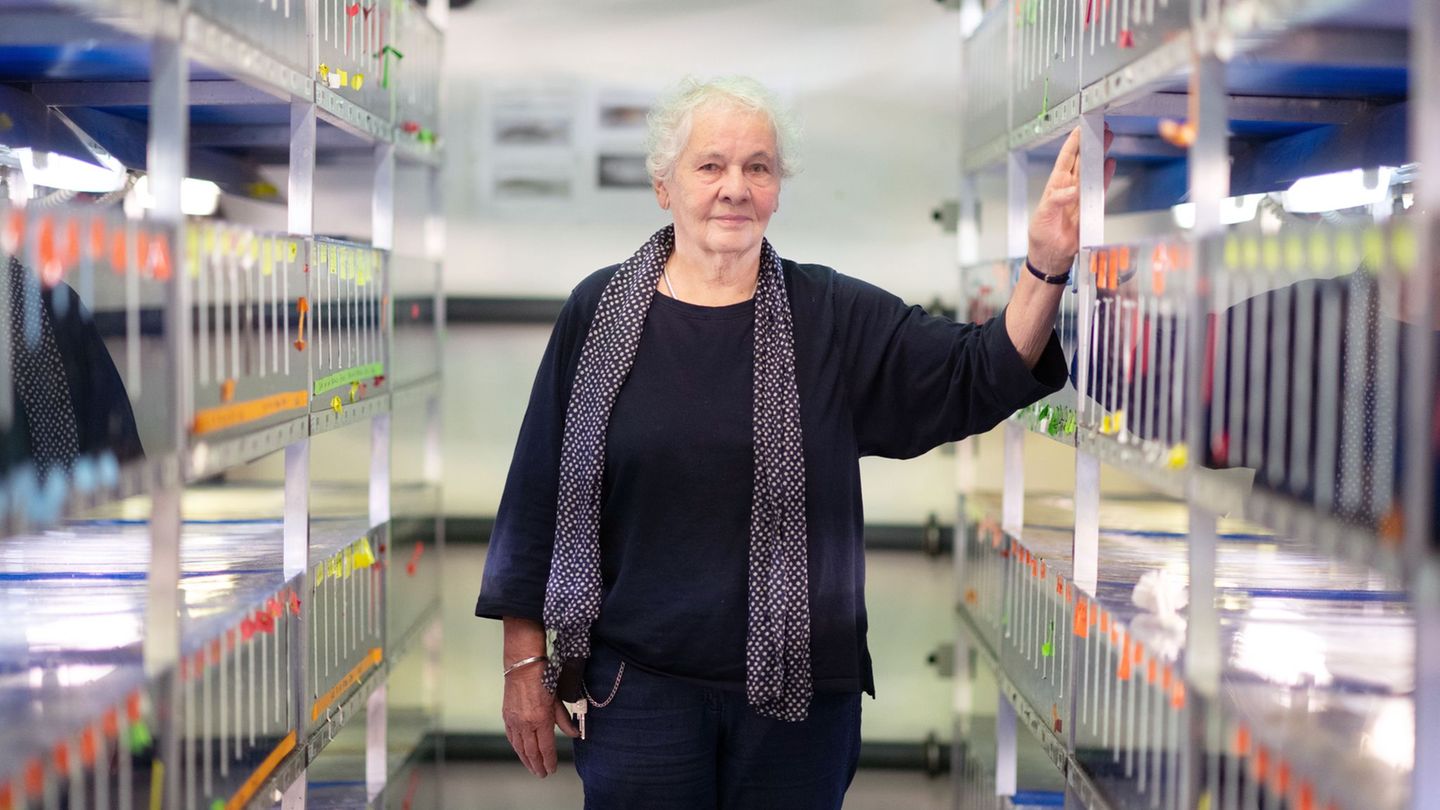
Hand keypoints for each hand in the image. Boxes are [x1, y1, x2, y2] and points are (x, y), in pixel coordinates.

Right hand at [502, 664, 579, 777]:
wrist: (523, 666)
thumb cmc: (543, 678)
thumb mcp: (558, 699)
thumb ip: (565, 720)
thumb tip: (575, 733)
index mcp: (541, 719)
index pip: (546, 748)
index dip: (549, 761)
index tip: (552, 769)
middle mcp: (526, 723)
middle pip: (532, 752)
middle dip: (537, 765)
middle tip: (542, 774)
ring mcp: (514, 721)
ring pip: (519, 747)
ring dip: (526, 760)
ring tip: (532, 768)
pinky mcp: (506, 716)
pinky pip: (511, 737)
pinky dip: (516, 747)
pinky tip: (520, 752)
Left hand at [1027, 125, 1117, 275]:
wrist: (1052, 256)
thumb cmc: (1041, 237)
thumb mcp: (1043, 216)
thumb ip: (1057, 201)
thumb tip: (1073, 190)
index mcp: (1054, 186)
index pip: (1065, 159)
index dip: (1073, 143)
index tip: (1080, 128)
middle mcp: (1069, 188)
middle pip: (1082, 160)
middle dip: (1090, 143)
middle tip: (1099, 127)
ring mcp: (1081, 196)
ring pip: (1093, 170)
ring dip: (1100, 155)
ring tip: (1108, 138)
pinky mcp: (1091, 207)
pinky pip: (1100, 188)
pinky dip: (1106, 176)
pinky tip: (1110, 163)